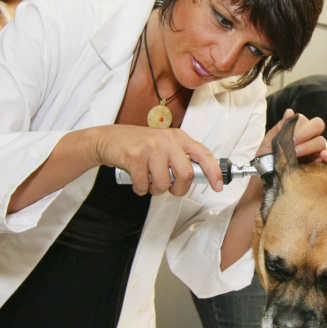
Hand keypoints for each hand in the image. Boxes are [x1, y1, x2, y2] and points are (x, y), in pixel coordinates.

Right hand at [91, 124, 220, 195]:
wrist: (109, 139)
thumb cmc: (139, 144)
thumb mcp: (164, 144)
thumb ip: (180, 157)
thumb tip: (199, 177)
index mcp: (178, 137)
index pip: (203, 154)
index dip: (213, 172)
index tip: (218, 185)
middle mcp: (167, 140)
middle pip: (186, 174)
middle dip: (179, 189)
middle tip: (171, 189)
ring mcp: (151, 148)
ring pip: (164, 183)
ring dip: (156, 190)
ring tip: (150, 181)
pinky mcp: (135, 157)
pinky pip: (144, 185)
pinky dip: (141, 189)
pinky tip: (137, 180)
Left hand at [261, 109, 326, 162]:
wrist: (265, 182)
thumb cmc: (265, 162)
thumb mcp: (268, 143)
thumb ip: (280, 128)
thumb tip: (289, 112)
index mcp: (297, 131)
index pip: (305, 120)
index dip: (300, 127)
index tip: (290, 137)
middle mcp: (308, 139)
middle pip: (318, 126)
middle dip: (306, 134)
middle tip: (294, 144)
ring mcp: (315, 152)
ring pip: (322, 142)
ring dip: (309, 147)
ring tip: (296, 155)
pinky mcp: (320, 166)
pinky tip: (323, 156)